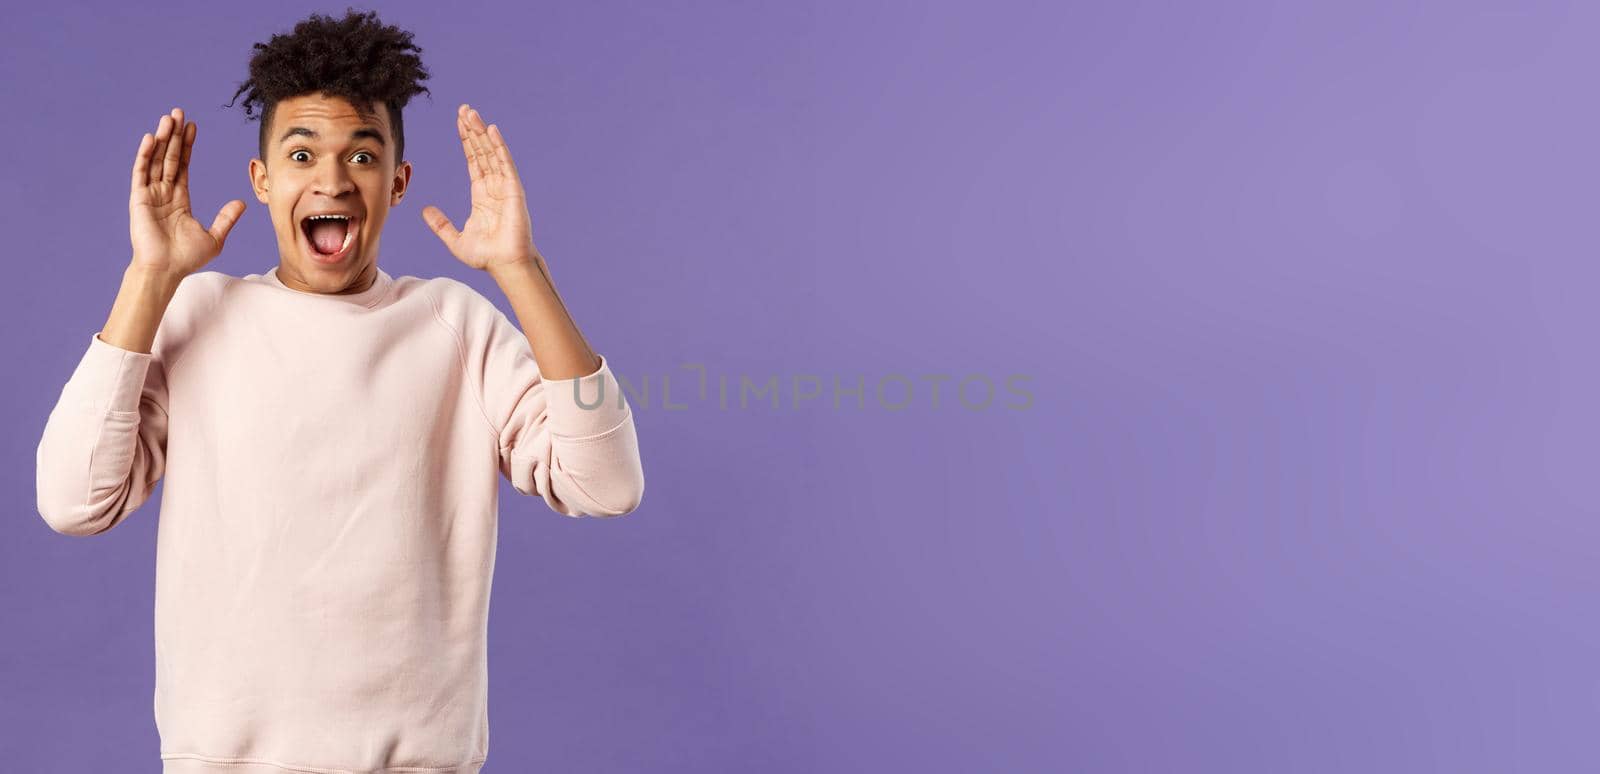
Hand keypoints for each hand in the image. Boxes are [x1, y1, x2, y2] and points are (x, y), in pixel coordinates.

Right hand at [128, 107, 246, 277]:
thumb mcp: (214, 237)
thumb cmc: (186, 258)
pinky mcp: (139, 199)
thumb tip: (242, 202)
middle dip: (175, 135)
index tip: (193, 127)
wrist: (167, 270)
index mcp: (179, 199)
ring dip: (162, 139)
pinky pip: (141, 172)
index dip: (187, 146)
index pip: (183, 165)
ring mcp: (150, 194)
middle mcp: (163, 193)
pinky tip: (152, 138)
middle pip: (169, 157)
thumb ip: (226, 218)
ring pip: (156, 160)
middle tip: (179, 112)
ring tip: (168, 118)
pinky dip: (146, 155)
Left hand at [421, 104, 541, 271]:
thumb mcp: (455, 239)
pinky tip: (491, 131)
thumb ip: (441, 224)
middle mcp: (493, 187)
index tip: (459, 123)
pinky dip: (498, 146)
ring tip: (472, 113)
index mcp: (481, 195)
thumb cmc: (486, 256)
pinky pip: (504, 163)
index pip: (473, 161)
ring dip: (482, 133)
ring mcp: (504, 187)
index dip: (466, 142)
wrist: (504, 265)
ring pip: (491, 153)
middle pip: (481, 152)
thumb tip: (425, 210)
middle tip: (464, 109)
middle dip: (472, 130)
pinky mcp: (513, 190)